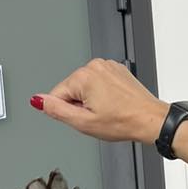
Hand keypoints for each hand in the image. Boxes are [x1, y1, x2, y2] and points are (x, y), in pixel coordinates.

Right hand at [31, 58, 167, 143]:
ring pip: (85, 87)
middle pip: (72, 90)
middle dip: (80, 105)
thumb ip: (56, 110)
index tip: (84, 118)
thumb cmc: (123, 121)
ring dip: (92, 100)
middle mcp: (94, 66)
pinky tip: (114, 104)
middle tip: (97, 116)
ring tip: (108, 111)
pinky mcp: (116, 69)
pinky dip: (103, 94)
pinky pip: (99, 83)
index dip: (68, 112)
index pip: (57, 95)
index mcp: (83, 76)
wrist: (149, 119)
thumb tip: (38, 100)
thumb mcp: (83, 122)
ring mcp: (107, 66)